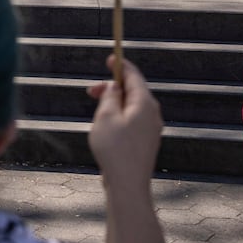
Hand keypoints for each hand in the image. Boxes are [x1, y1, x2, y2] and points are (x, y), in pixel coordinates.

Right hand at [87, 57, 161, 188]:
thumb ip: (110, 96)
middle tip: (91, 92)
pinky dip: (120, 116)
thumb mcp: (105, 117)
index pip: (134, 76)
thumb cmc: (115, 150)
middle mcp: (152, 114)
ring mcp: (151, 128)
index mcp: (145, 103)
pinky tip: (106, 127)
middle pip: (133, 91)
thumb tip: (115, 87)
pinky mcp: (146, 141)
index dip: (121, 66)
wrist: (128, 184)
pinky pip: (133, 120)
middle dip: (112, 87)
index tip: (110, 58)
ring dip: (114, 103)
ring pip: (132, 107)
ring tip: (96, 112)